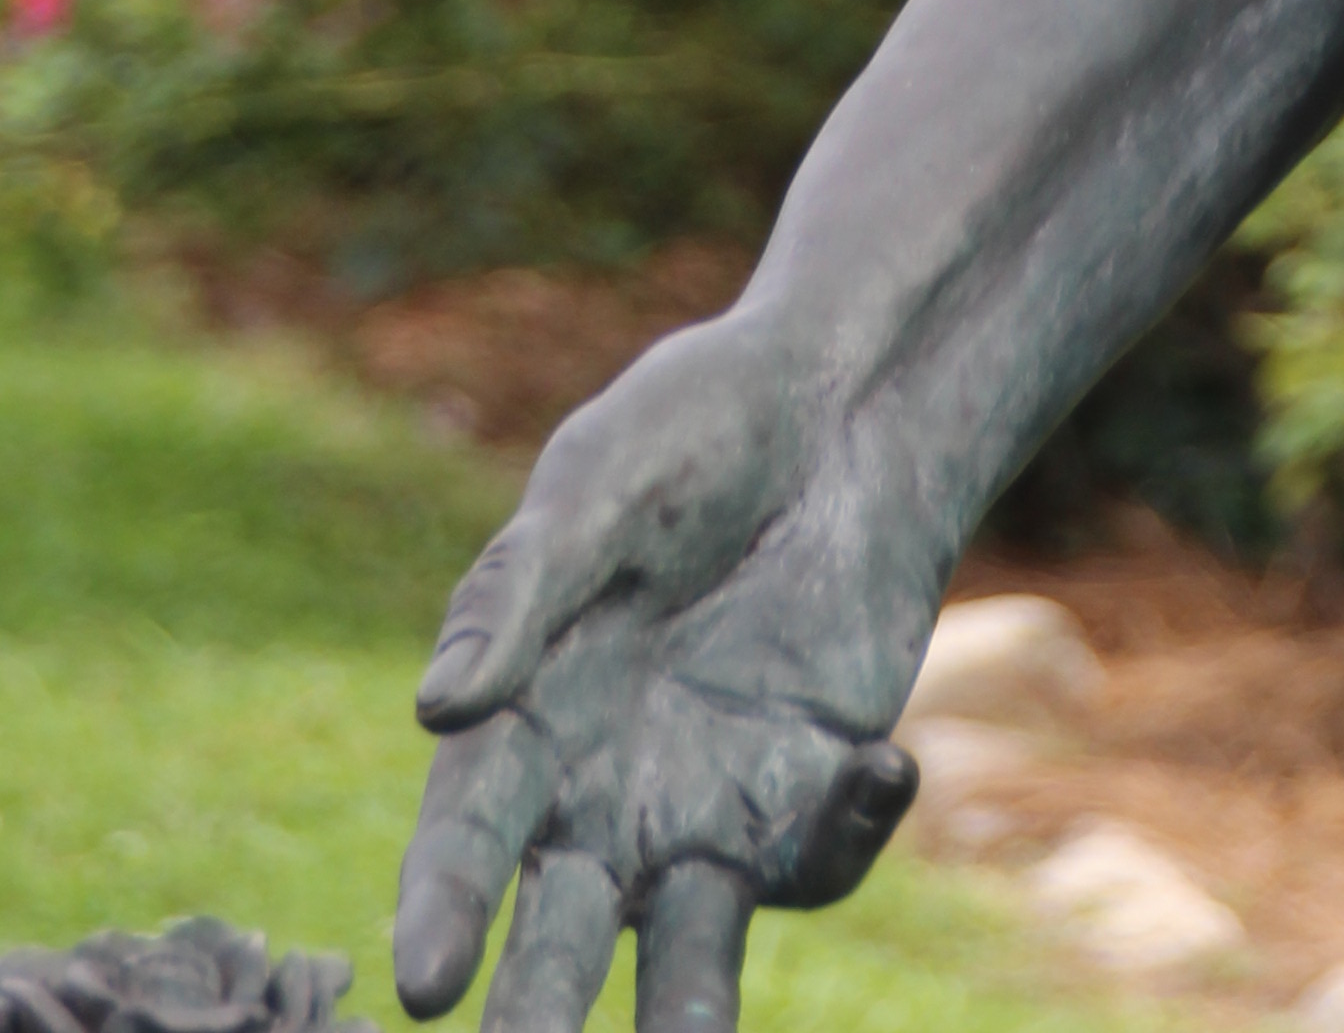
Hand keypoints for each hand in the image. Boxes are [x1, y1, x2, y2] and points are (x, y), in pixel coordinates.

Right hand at [395, 311, 943, 1032]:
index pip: (468, 833)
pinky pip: (816, 863)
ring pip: (688, 951)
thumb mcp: (604, 482)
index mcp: (524, 719)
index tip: (426, 988)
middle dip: (538, 1012)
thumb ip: (526, 591)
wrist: (840, 407)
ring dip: (687, 1017)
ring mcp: (705, 809)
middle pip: (558, 930)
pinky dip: (848, 834)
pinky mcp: (804, 798)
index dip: (444, 907)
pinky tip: (882, 763)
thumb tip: (438, 708)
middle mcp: (600, 793)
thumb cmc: (695, 428)